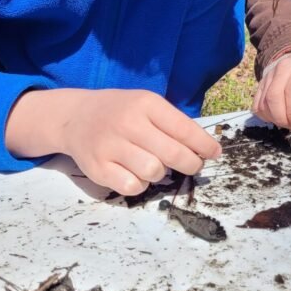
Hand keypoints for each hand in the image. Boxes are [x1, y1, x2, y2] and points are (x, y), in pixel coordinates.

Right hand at [5, 88, 221, 195]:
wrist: (76, 116)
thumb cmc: (121, 111)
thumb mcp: (146, 104)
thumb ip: (172, 122)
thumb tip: (205, 147)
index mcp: (145, 104)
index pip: (184, 128)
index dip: (204, 145)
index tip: (215, 153)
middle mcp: (128, 124)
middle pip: (173, 154)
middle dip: (191, 164)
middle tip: (194, 165)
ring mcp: (110, 146)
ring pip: (154, 172)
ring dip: (162, 173)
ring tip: (156, 165)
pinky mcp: (97, 168)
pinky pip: (132, 187)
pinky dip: (140, 184)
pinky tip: (137, 173)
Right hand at [252, 50, 290, 133]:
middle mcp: (283, 68)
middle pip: (273, 97)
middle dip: (282, 118)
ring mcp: (269, 74)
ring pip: (264, 101)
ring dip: (274, 118)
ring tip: (287, 122)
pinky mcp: (261, 82)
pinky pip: (257, 103)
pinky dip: (265, 115)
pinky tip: (277, 117)